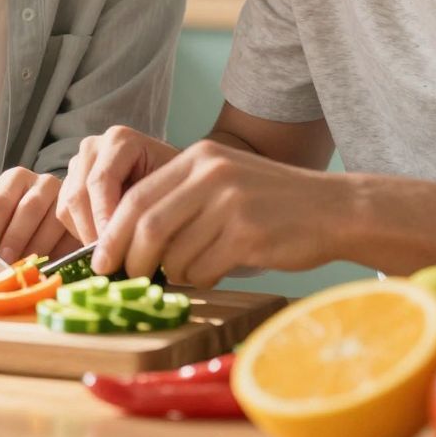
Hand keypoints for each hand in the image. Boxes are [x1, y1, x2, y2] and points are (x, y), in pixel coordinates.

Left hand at [0, 167, 81, 263]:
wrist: (49, 216)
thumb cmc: (17, 220)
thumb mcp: (1, 219)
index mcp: (16, 178)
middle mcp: (44, 183)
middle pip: (29, 209)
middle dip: (15, 239)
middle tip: (5, 262)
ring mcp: (67, 199)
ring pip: (53, 222)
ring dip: (37, 249)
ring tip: (24, 269)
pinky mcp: (84, 219)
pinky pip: (71, 236)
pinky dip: (58, 255)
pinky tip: (46, 268)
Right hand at [56, 125, 181, 244]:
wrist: (174, 181)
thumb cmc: (176, 188)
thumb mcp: (169, 194)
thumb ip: (146, 211)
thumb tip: (123, 247)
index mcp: (120, 140)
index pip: (101, 181)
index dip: (104, 218)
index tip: (114, 250)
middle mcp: (93, 147)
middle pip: (78, 195)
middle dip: (93, 232)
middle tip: (110, 262)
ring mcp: (78, 164)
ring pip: (67, 207)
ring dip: (86, 235)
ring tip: (111, 255)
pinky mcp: (69, 182)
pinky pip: (63, 213)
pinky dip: (80, 233)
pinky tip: (104, 243)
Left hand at [92, 141, 350, 288]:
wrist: (335, 209)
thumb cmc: (274, 203)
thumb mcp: (225, 181)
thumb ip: (180, 199)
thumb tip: (128, 242)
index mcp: (200, 157)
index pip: (138, 197)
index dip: (112, 233)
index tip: (101, 260)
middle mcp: (212, 174)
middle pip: (147, 225)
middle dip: (130, 259)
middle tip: (127, 279)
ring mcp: (231, 204)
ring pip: (175, 254)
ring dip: (175, 273)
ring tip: (193, 269)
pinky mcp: (248, 234)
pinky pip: (203, 269)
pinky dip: (201, 278)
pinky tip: (217, 270)